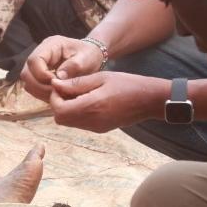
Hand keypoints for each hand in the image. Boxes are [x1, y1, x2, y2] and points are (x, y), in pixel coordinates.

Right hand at [21, 36, 104, 100]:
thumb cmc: (89, 55)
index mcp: (50, 45)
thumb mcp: (86, 58)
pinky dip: (42, 94)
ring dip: (40, 91)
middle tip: (57, 92)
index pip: (34, 60)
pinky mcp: (37, 75)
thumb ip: (73, 66)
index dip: (42, 75)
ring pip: (27, 82)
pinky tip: (55, 94)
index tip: (57, 83)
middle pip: (26, 73)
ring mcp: (37, 65)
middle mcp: (39, 53)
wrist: (91, 57)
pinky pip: (32, 87)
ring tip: (57, 94)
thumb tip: (59, 77)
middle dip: (40, 86)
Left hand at [48, 72, 166, 132]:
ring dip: (68, 109)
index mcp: (92, 106)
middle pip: (60, 119)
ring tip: (80, 94)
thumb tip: (55, 84)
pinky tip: (88, 101)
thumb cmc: (128, 84)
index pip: (59, 109)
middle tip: (68, 90)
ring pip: (69, 123)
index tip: (62, 86)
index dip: (55, 97)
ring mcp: (96, 127)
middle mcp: (92, 121)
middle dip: (59, 104)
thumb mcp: (101, 77)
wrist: (150, 100)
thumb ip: (76, 83)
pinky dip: (77, 113)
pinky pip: (80, 124)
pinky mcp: (100, 129)